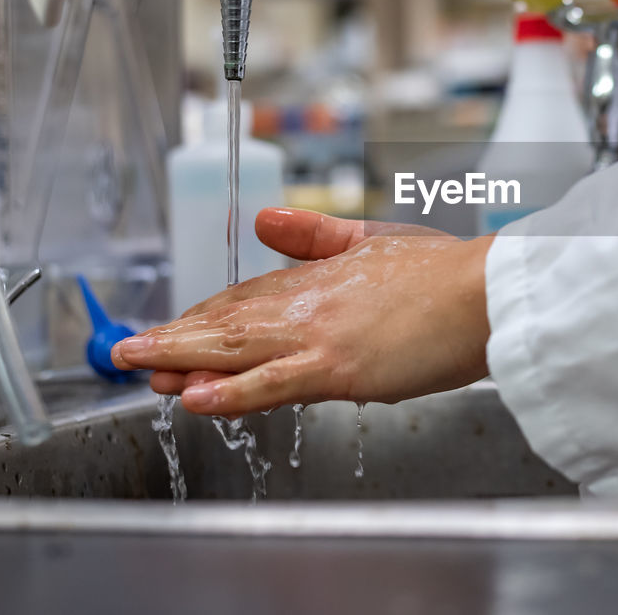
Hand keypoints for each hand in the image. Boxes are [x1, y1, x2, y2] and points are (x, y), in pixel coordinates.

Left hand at [111, 208, 493, 416]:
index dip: (206, 314)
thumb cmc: (447, 272)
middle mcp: (311, 305)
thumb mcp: (376, 239)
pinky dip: (231, 392)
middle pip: (229, 322)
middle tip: (128, 351)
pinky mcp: (339, 368)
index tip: (176, 326)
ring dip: (181, 359)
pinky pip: (273, 384)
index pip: (248, 298)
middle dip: (175, 337)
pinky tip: (193, 396)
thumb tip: (264, 222)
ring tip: (138, 369)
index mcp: (321, 277)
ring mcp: (321, 337)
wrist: (489, 292)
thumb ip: (317, 234)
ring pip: (236, 350)